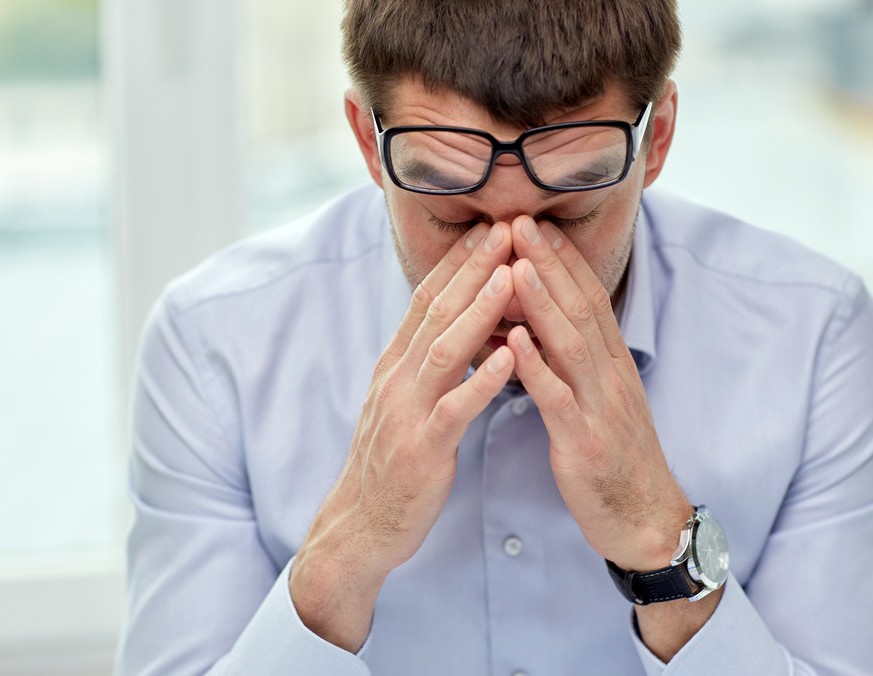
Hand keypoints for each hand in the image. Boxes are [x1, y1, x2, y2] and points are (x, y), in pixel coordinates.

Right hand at [290, 221, 516, 651]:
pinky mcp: (422, 448)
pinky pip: (455, 408)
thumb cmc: (392, 463)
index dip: (457, 261)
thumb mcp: (402, 402)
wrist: (360, 525)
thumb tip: (450, 324)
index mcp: (394, 365)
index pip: (426, 299)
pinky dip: (482, 378)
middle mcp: (396, 379)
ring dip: (479, 310)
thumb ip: (424, 363)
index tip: (488, 226)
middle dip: (473, 268)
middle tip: (505, 228)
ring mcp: (406, 412)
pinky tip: (511, 354)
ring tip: (511, 275)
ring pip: (444, 350)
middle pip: (436, 312)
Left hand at [507, 215, 692, 570]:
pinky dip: (537, 368)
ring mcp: (601, 408)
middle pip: (579, 309)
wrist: (646, 521)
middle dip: (548, 262)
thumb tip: (541, 326)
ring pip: (571, 345)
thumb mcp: (599, 401)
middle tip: (518, 220)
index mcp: (611, 365)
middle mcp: (610, 376)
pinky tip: (514, 341)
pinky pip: (559, 400)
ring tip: (514, 265)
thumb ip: (575, 363)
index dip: (562, 259)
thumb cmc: (614, 459)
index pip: (587, 299)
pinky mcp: (586, 443)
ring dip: (542, 303)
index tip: (534, 222)